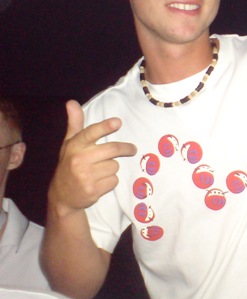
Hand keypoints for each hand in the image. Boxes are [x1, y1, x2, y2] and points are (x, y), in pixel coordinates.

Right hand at [48, 100, 136, 215]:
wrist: (62, 196)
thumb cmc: (69, 164)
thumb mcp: (69, 144)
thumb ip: (75, 124)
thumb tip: (72, 102)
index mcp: (75, 146)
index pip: (90, 133)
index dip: (104, 127)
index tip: (117, 122)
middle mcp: (79, 160)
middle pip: (112, 150)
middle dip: (126, 149)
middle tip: (132, 149)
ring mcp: (85, 176)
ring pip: (115, 166)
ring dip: (112, 168)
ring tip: (100, 171)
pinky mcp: (93, 190)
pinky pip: (114, 180)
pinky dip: (111, 181)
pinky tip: (99, 182)